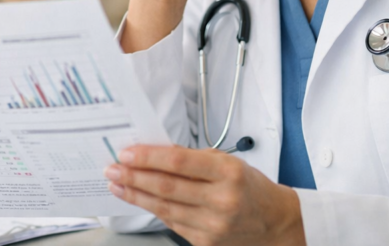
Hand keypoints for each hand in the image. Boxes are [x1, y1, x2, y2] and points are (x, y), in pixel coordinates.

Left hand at [105, 145, 304, 245]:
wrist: (275, 223)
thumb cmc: (251, 188)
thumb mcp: (229, 162)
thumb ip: (193, 158)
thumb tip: (155, 152)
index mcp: (228, 172)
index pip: (179, 161)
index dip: (148, 157)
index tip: (127, 153)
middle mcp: (222, 200)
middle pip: (166, 186)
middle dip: (134, 176)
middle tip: (113, 168)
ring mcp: (213, 225)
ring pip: (164, 208)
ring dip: (136, 195)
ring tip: (118, 184)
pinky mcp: (206, 242)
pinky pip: (172, 223)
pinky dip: (153, 210)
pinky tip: (139, 200)